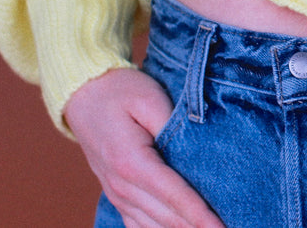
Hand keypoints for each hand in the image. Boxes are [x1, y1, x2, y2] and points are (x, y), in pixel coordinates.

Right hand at [64, 67, 223, 227]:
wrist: (84, 95)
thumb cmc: (120, 92)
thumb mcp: (149, 98)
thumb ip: (172, 125)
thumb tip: (194, 148)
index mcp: (131, 161)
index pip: (174, 195)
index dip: (200, 215)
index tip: (221, 227)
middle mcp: (122, 185)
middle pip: (166, 217)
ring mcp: (117, 194)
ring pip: (152, 227)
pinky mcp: (117, 195)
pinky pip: (138, 225)